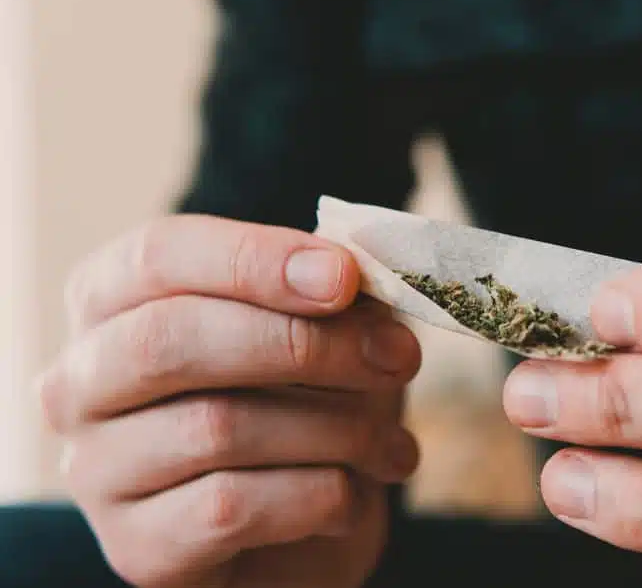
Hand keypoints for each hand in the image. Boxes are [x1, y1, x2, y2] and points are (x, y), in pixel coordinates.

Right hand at [37, 215, 421, 587]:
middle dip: (305, 343)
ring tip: (395, 444)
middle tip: (398, 356)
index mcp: (113, 302)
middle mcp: (81, 382)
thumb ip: (328, 296)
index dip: (256, 258)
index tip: (345, 276)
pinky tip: (352, 496)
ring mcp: (96, 471)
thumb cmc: (301, 407)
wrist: (297, 534)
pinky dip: (320, 496)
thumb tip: (352, 273)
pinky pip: (232, 508)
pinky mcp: (135, 549)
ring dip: (337, 429)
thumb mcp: (322, 333)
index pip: (159, 255)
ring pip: (215, 426)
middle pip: (173, 338)